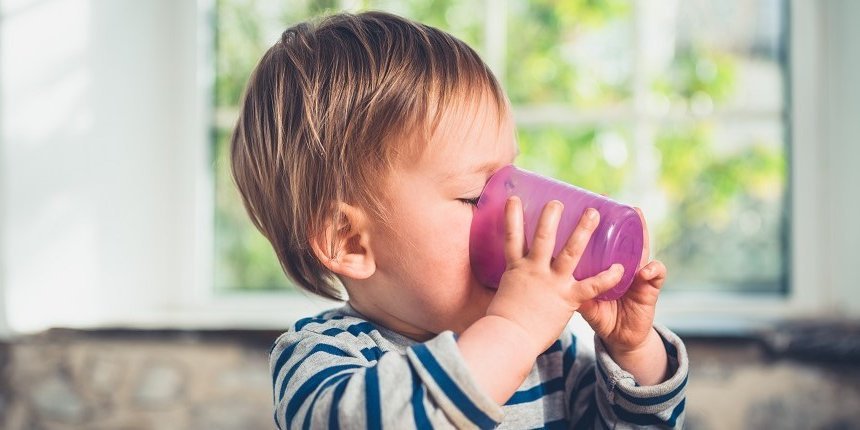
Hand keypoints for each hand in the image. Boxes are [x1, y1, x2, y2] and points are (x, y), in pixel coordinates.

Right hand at [485, 197, 624, 356]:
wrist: (509, 339)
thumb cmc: (503, 323)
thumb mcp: (503, 295)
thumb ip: (512, 285)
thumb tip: (509, 285)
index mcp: (516, 268)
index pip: (511, 237)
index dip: (512, 216)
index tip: (514, 199)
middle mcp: (533, 270)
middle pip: (542, 237)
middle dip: (551, 217)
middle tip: (558, 201)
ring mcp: (551, 283)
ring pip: (569, 252)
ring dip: (582, 231)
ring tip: (593, 213)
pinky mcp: (567, 298)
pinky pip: (591, 286)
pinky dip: (607, 277)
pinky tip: (621, 268)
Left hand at [577, 208, 669, 383]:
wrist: (621, 338)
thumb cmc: (601, 315)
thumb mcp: (582, 300)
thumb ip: (568, 288)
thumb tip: (544, 275)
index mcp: (605, 265)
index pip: (603, 239)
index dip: (598, 222)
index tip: (587, 201)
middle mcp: (623, 264)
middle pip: (622, 237)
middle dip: (619, 217)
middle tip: (611, 199)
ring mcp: (638, 274)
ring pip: (642, 248)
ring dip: (641, 232)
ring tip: (638, 215)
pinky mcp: (651, 289)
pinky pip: (656, 276)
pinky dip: (653, 270)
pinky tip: (646, 269)